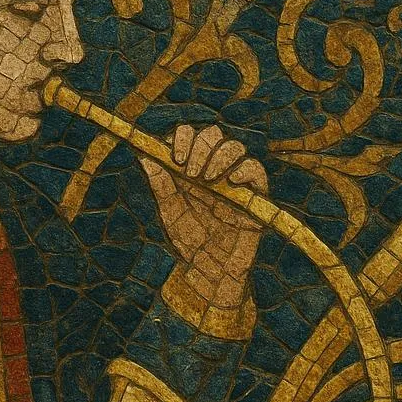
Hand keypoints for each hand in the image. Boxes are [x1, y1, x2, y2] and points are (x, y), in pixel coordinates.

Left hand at [142, 123, 267, 310]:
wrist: (213, 267)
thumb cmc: (190, 239)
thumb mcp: (170, 212)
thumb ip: (160, 185)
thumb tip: (145, 156)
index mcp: (191, 167)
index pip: (189, 135)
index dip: (183, 138)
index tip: (176, 158)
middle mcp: (213, 167)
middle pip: (213, 135)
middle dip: (201, 148)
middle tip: (191, 172)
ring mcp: (235, 178)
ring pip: (234, 147)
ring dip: (219, 157)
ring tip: (208, 181)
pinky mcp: (255, 192)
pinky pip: (256, 169)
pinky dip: (244, 170)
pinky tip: (231, 182)